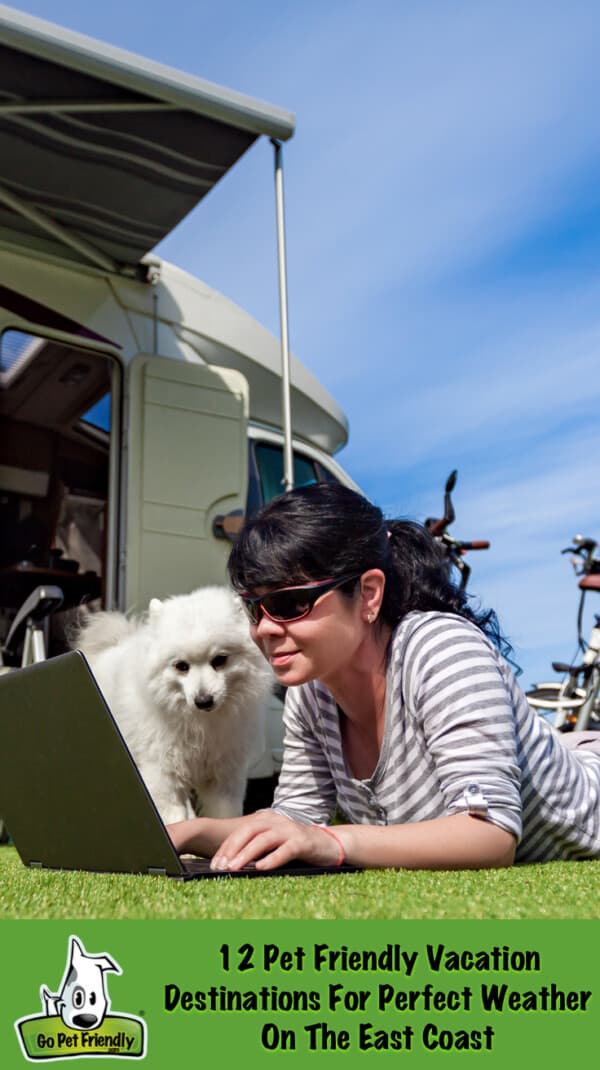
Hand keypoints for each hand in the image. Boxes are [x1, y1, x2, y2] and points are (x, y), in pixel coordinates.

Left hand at [209, 811, 343, 871]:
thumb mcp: (272, 844)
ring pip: (263, 840)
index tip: (214, 864)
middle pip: (248, 832)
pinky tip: (261, 869)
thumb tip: (229, 864)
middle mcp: (276, 821)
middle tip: (220, 866)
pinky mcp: (302, 842)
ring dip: (246, 855)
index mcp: (265, 820)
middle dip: (232, 850)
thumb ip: (255, 849)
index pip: (240, 832)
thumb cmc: (295, 847)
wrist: (328, 844)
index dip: (226, 847)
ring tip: (234, 868)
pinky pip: (284, 850)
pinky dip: (271, 859)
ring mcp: (289, 830)